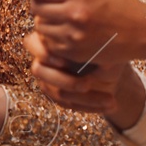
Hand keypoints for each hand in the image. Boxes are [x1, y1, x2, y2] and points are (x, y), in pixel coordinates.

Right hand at [24, 32, 145, 129]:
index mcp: (50, 39)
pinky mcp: (57, 95)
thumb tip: (96, 52)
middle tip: (87, 85)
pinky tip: (109, 105)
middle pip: (39, 71)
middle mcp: (44, 59)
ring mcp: (48, 78)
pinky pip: (68, 104)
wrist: (113, 69)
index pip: (33, 43)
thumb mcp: (106, 46)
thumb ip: (95, 46)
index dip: (45, 53)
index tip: (63, 62)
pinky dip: (89, 107)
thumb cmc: (108, 50)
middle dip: (64, 80)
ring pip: (56, 92)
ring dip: (85, 99)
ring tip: (110, 100)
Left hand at [27, 0, 145, 68]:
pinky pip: (50, 43)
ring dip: (43, 19)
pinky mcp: (75, 52)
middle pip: (36, 6)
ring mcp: (74, 35)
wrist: (142, 31)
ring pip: (40, 26)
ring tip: (53, 14)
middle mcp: (75, 13)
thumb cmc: (122, 2)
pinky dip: (51, 36)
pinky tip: (60, 29)